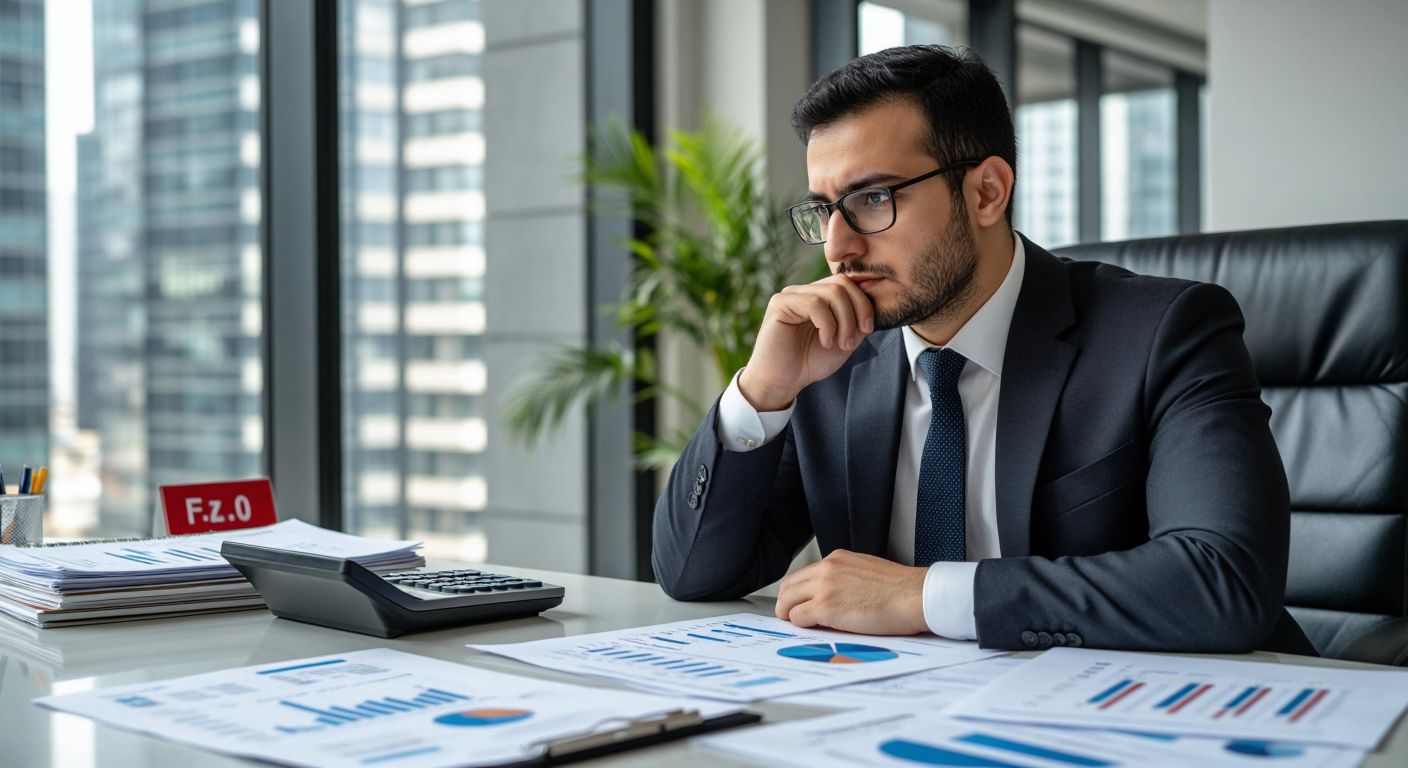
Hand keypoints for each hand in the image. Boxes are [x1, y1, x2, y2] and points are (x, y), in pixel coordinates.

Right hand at [738, 275, 874, 410]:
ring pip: (831, 293)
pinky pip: (814, 304)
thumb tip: (873, 303)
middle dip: (856, 311)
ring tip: (838, 344)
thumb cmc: (810, 362)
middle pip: (842, 283)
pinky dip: (827, 325)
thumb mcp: (844, 341)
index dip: (864, 303)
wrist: (784, 381)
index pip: (848, 283)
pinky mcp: (780, 303)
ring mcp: (791, 295)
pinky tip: (825, 341)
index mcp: (820, 297)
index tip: (868, 330)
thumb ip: (857, 321)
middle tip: (851, 340)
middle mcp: (805, 291)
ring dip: (843, 321)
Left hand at [775, 549, 928, 635]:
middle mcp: (827, 569)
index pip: (803, 575)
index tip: (798, 602)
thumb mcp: (867, 571)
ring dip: (790, 615)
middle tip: (791, 616)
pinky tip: (813, 630)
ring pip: (788, 602)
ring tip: (799, 625)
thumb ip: (846, 578)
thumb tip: (836, 594)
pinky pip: (798, 618)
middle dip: (787, 603)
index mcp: (837, 559)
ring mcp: (824, 587)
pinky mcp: (825, 607)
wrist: (915, 596)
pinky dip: (801, 626)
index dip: (798, 592)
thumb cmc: (900, 590)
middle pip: (789, 586)